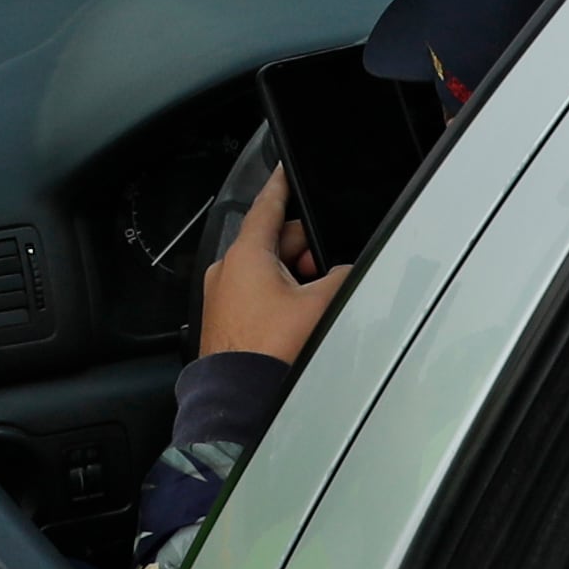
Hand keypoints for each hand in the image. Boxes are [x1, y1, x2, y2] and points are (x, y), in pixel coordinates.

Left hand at [197, 166, 345, 365]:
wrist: (239, 399)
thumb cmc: (270, 350)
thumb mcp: (319, 305)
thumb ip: (340, 277)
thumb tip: (344, 273)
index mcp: (246, 255)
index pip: (267, 206)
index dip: (281, 185)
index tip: (284, 169)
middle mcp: (228, 270)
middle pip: (274, 241)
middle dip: (303, 249)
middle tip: (326, 267)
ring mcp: (223, 295)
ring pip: (267, 269)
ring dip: (293, 276)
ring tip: (314, 302)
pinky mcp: (226, 319)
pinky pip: (256, 293)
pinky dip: (278, 296)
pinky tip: (298, 318)